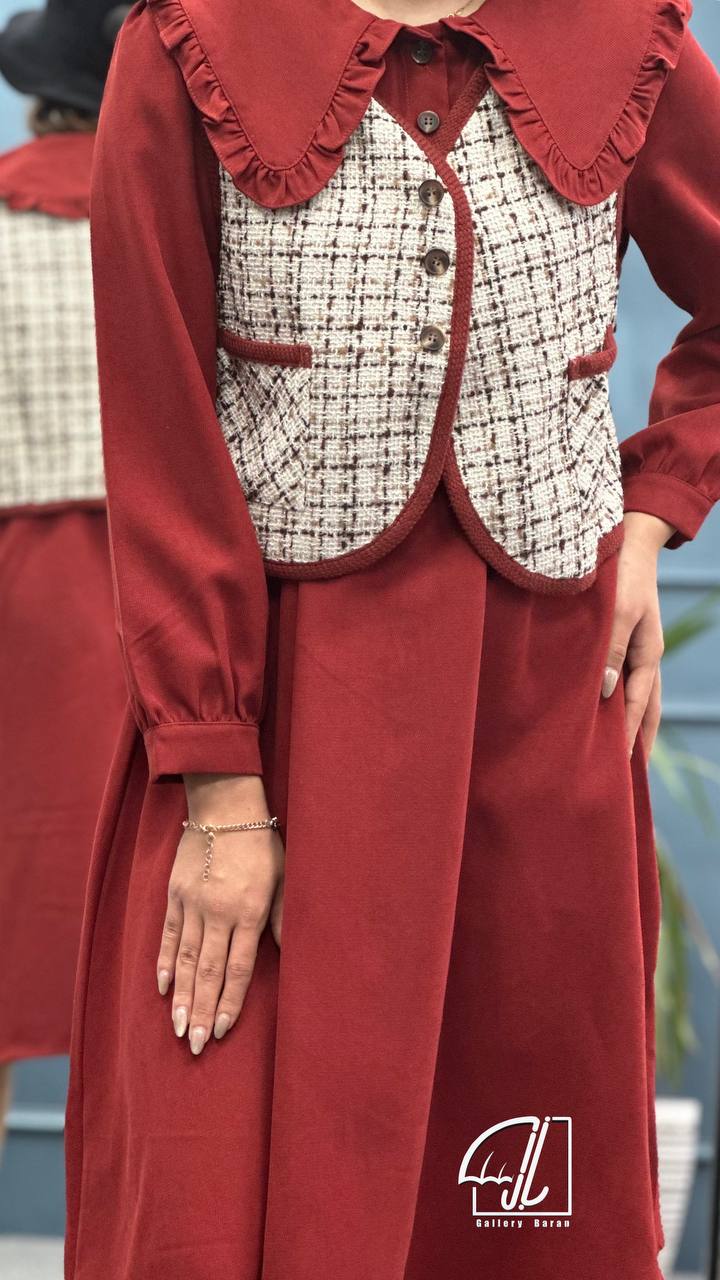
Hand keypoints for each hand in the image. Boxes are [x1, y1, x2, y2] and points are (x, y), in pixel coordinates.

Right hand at [156, 773, 284, 1054]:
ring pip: (187, 960)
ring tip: (178, 1028)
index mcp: (250, 911)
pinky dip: (166, 964)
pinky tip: (164, 989)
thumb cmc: (261, 841)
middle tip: (195, 1046)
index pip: (239, 968)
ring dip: (182, 997)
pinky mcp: (175, 894)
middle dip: (202, 1012)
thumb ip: (284, 916)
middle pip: (210, 972)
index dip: (231, 1003)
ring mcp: (193, 904)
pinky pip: (169, 936)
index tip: (223, 1030)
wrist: (224, 805)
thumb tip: (288, 952)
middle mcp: (219, 912)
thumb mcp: (285, 876)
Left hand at [601, 512, 673, 757]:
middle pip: (642, 711)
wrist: (628, 537)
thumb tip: (606, 693)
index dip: (629, 740)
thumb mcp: (619, 610)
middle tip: (623, 781)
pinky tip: (594, 712)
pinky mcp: (616, 641)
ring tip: (610, 757)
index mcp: (647, 655)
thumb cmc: (623, 572)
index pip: (639, 709)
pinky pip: (615, 680)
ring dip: (623, 726)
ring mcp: (632, 650)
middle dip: (634, 744)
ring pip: (631, 698)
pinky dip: (610, 702)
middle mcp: (642, 658)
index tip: (619, 772)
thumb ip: (610, 649)